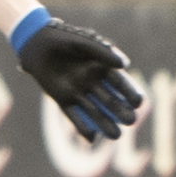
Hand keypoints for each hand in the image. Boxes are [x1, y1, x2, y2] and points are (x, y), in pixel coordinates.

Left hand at [15, 16, 141, 141]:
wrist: (36, 43)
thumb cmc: (63, 38)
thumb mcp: (84, 42)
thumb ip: (103, 52)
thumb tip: (126, 65)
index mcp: (101, 68)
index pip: (120, 83)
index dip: (130, 93)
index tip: (139, 103)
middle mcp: (92, 82)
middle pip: (110, 101)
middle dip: (122, 112)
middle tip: (131, 121)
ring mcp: (78, 92)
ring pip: (95, 111)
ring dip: (105, 124)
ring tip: (116, 136)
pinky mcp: (62, 99)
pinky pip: (73, 116)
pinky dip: (82, 127)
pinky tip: (91, 138)